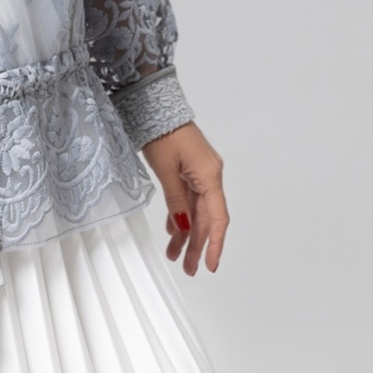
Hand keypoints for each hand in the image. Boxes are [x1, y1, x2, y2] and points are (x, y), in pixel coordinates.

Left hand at [141, 122, 227, 274]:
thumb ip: (176, 202)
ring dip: (186, 232)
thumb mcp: (166, 171)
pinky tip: (172, 230)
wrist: (154, 105)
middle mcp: (209, 176)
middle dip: (196, 245)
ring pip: (196, 210)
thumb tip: (183, 228)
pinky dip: (180, 214)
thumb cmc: (162, 133)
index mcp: (210, 176)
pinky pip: (188, 198)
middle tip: (187, 267)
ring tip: (175, 254)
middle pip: (206, 218)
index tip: (210, 265)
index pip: (218, 218)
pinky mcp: (189, 168)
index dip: (215, 244)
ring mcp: (200, 172)